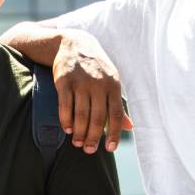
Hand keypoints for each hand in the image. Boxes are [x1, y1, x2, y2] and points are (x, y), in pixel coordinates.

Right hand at [52, 30, 132, 153]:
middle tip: (89, 150)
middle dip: (93, 137)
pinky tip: (67, 129)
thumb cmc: (96, 68)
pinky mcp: (64, 81)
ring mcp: (81, 82)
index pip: (116, 114)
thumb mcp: (111, 82)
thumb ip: (118, 105)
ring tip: (78, 143)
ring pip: (81, 114)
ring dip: (79, 132)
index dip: (114, 133)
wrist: (74, 44)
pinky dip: (66, 120)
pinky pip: (65, 106)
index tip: (110, 149)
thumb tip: (130, 127)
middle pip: (97, 117)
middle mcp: (98, 84)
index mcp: (113, 85)